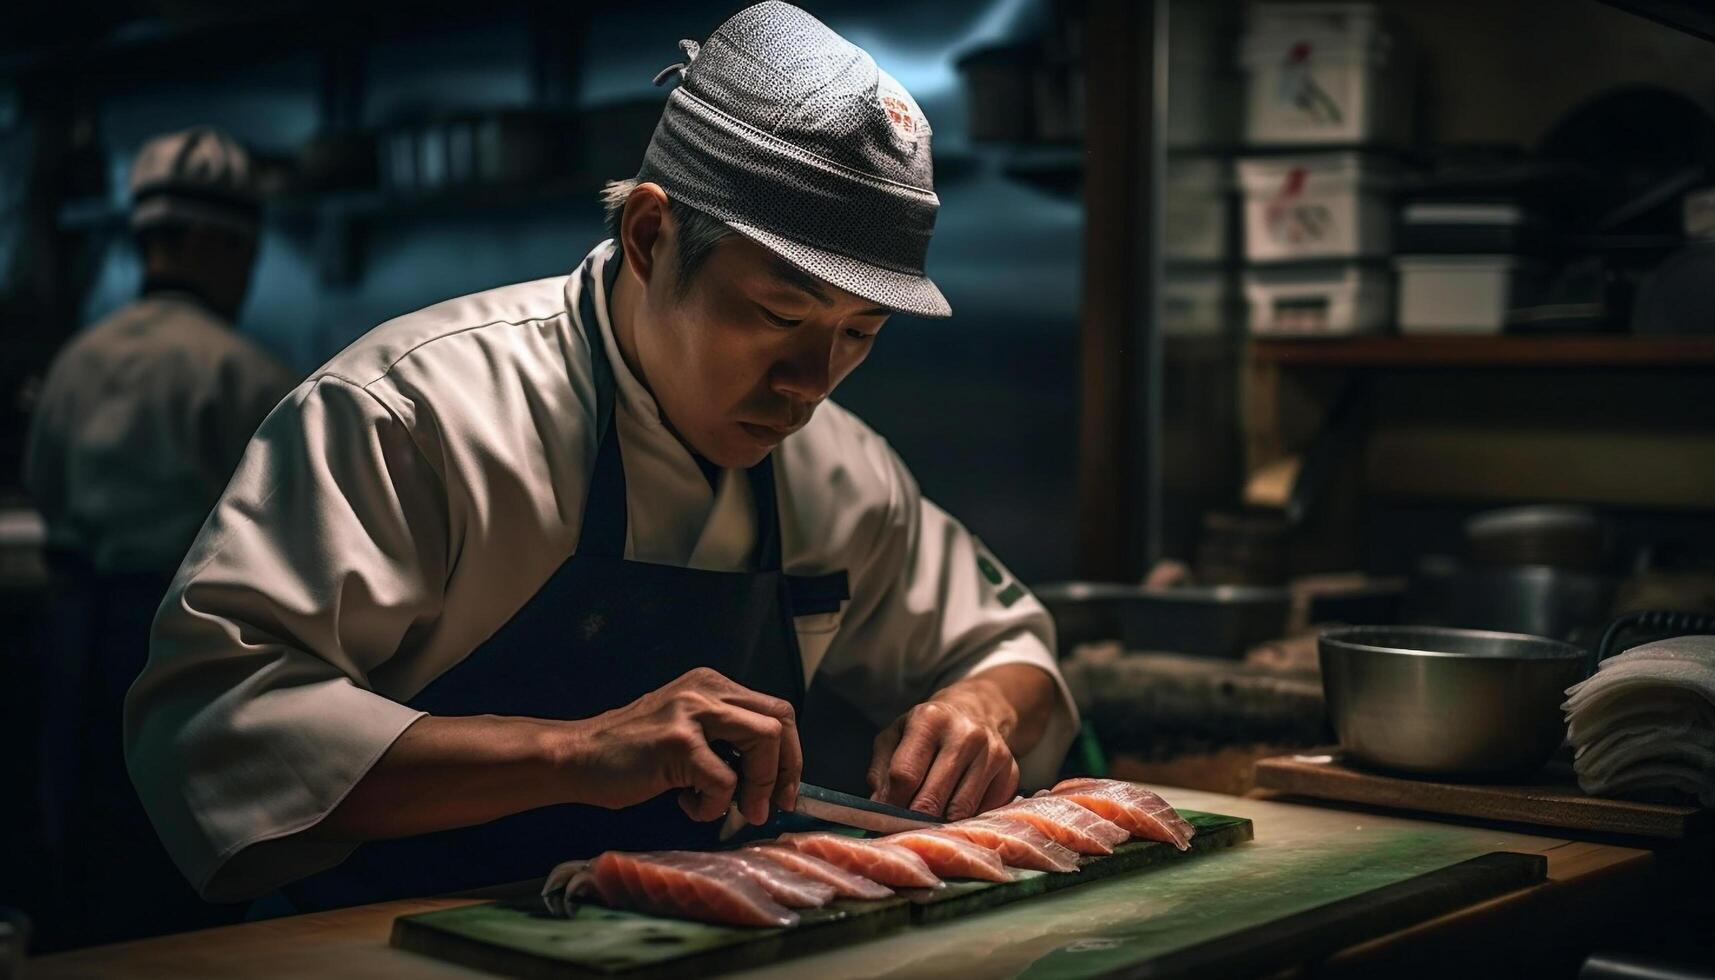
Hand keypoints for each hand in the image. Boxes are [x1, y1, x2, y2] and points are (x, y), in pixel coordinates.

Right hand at [560, 667, 800, 824]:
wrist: (575, 756)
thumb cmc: (630, 754)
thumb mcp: (685, 728)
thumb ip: (724, 738)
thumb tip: (772, 776)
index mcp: (712, 685)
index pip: (777, 711)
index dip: (790, 754)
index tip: (784, 792)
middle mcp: (707, 689)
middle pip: (780, 721)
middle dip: (786, 770)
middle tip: (771, 806)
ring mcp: (692, 712)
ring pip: (764, 740)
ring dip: (759, 786)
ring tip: (737, 810)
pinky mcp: (677, 742)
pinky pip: (725, 780)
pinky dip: (714, 805)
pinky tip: (688, 806)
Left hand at [866, 677, 1020, 820]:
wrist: (976, 711)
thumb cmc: (927, 729)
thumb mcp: (895, 736)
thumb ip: (881, 771)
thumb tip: (878, 809)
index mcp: (930, 719)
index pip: (905, 774)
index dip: (891, 804)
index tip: (886, 819)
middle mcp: (965, 734)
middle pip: (932, 798)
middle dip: (914, 820)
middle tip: (904, 830)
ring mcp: (992, 754)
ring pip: (959, 811)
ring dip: (940, 824)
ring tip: (928, 823)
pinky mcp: (1011, 774)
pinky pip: (983, 813)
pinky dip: (966, 820)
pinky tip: (955, 811)